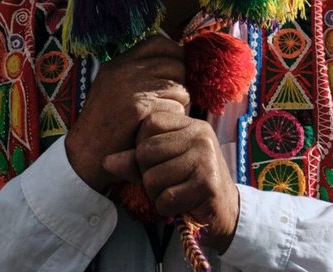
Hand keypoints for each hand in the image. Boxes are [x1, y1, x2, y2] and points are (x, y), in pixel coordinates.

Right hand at [65, 36, 188, 191]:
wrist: (85, 154)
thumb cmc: (104, 125)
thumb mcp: (112, 88)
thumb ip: (136, 73)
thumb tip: (174, 60)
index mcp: (117, 64)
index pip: (158, 43)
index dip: (176, 54)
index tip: (179, 70)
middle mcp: (124, 71)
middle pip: (175, 65)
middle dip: (181, 84)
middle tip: (172, 102)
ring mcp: (132, 89)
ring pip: (180, 88)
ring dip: (179, 104)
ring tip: (163, 117)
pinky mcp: (141, 109)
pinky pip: (176, 108)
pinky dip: (173, 121)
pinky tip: (159, 129)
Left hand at [106, 110, 240, 252]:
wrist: (225, 209)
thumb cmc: (189, 182)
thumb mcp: (162, 164)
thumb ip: (135, 160)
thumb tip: (106, 161)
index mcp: (190, 124)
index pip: (148, 123)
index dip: (142, 147)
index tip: (158, 161)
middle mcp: (200, 135)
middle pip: (145, 152)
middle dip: (147, 175)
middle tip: (167, 182)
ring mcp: (205, 158)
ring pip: (152, 178)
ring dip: (157, 194)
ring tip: (175, 193)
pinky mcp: (207, 184)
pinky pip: (165, 198)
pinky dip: (167, 208)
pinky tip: (182, 204)